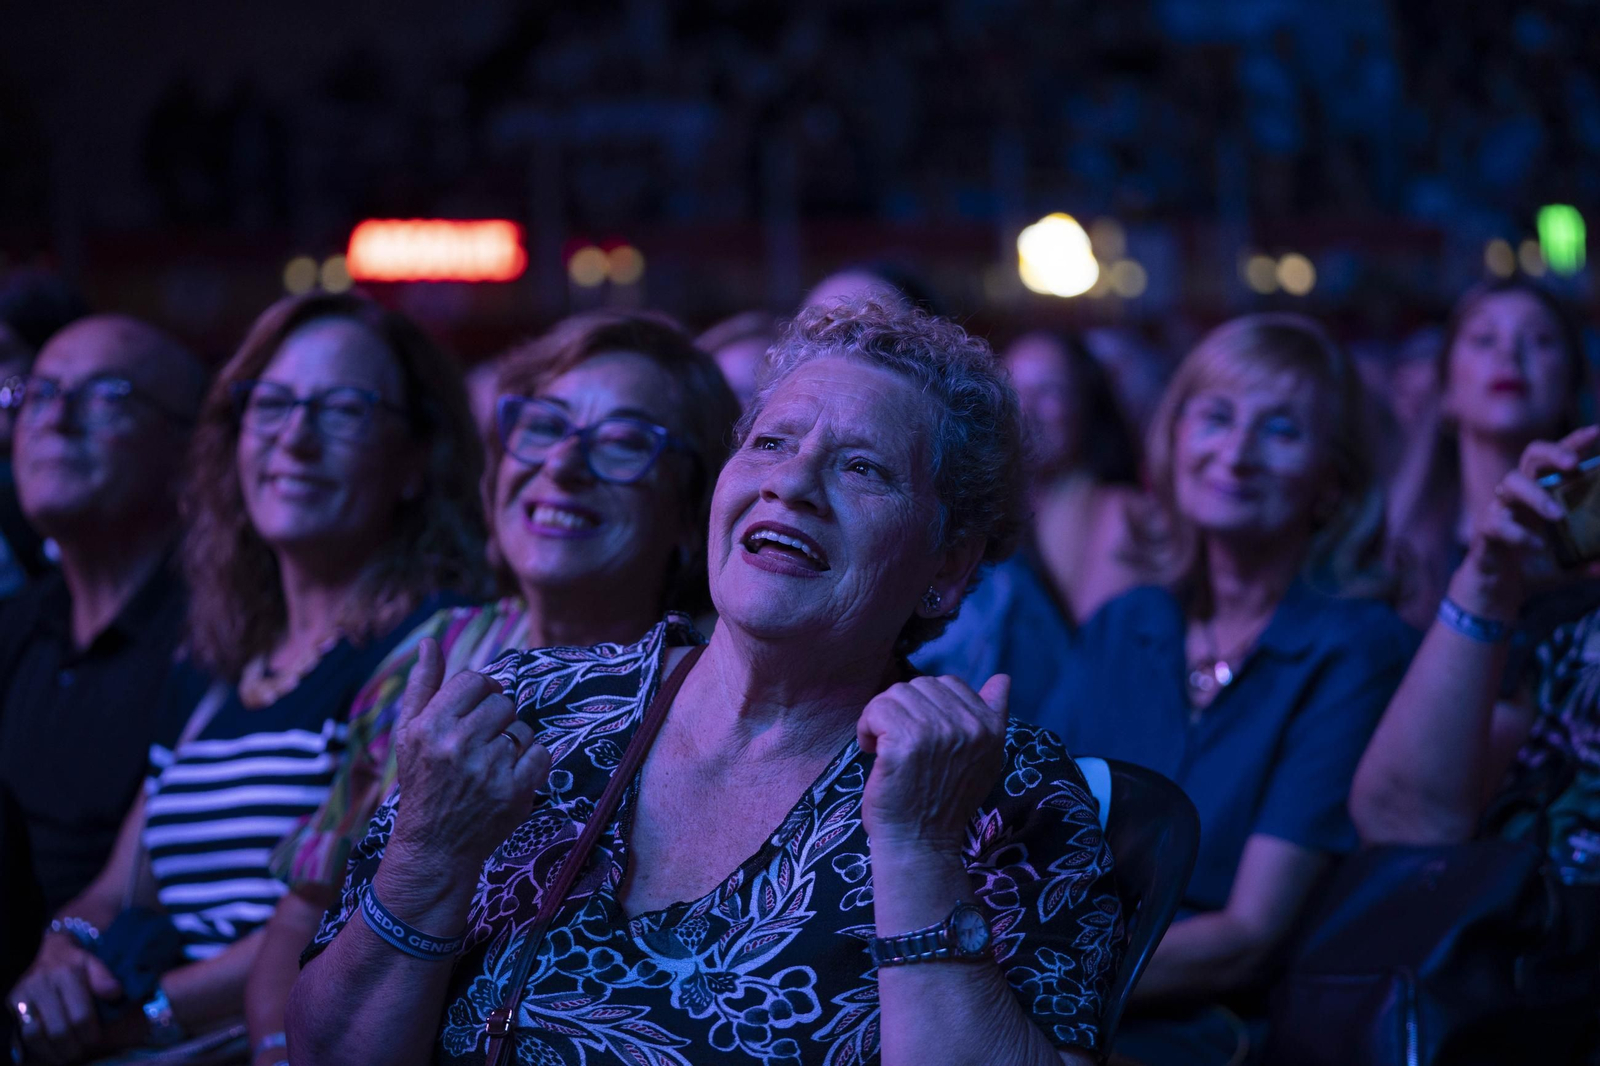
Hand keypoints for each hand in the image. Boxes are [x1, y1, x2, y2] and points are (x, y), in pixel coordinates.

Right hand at [8, 932, 122, 1063]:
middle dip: (73, 1047)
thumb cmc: (72, 960)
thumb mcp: (92, 962)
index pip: (80, 1015)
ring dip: (53, 1052)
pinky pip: (22, 1034)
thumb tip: (116, 994)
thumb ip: (105, 978)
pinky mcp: (11, 1004)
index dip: (90, 1034)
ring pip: (36, 1036)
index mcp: (67, 974)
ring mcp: (23, 996)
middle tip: (81, 1052)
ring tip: (66, 1056)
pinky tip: (49, 1051)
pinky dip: (37, 1047)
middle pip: (59, 1029)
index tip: (95, 1040)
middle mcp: (42, 985)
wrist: (44, 950)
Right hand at [387, 638, 551, 883]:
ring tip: (492, 763)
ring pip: (522, 728)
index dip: (482, 693)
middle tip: (482, 743)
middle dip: (497, 719)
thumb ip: (422, 685)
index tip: (476, 712)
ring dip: (515, 742)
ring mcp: (487, 769)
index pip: (475, 681)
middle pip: (502, 702)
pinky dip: (533, 762)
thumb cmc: (423, 781)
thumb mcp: (409, 733)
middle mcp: (456, 745)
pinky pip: (541, 753)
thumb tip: (430, 641)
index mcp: (429, 726)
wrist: (434, 846)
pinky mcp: (513, 791)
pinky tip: (511, 776)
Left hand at [856, 674, 1009, 855]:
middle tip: (898, 743)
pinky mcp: (906, 741)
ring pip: (895, 694)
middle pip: (920, 685)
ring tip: (884, 747)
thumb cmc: (944, 802)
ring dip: (881, 718)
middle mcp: (969, 725)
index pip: (951, 684)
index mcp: (990, 727)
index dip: (926, 706)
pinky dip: (866, 727)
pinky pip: (876, 709)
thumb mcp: (983, 759)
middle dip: (902, 710)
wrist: (921, 843)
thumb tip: (1002, 678)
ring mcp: (938, 732)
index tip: (921, 736)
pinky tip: (872, 750)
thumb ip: (992, 716)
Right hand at [1453, 426, 1599, 616]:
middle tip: (1573, 464)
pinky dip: (1519, 534)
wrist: (1498, 593)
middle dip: (1552, 453)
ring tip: (1556, 516)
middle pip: (1531, 456)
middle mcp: (1521, 494)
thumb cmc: (1534, 568)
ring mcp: (1500, 509)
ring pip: (1510, 483)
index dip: (1574, 442)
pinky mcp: (1485, 530)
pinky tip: (1537, 547)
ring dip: (1536, 496)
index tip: (1597, 432)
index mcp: (1544, 493)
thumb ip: (1591, 559)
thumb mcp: (1572, 564)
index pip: (1557, 459)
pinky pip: (1498, 523)